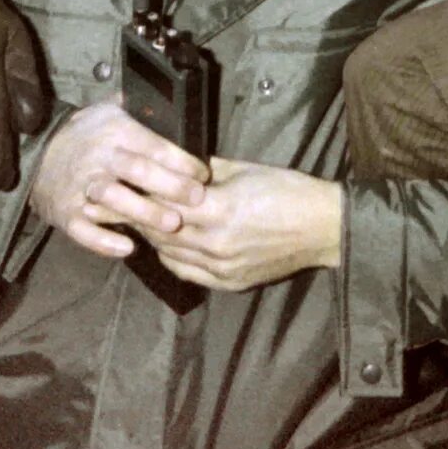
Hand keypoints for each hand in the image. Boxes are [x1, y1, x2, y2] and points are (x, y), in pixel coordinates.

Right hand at [28, 99, 211, 256]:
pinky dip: (103, 241)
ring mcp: (81, 186)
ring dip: (142, 211)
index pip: (153, 144)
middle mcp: (99, 157)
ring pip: (112, 199)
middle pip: (136, 170)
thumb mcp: (110, 109)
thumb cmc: (87, 134)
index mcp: (115, 130)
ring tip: (171, 225)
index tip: (203, 174)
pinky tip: (127, 248)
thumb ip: (139, 105)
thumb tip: (174, 92)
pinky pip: (84, 230)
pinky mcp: (66, 213)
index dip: (181, 160)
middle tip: (197, 199)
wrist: (36, 155)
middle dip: (169, 184)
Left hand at [146, 157, 343, 291]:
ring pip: (170, 255)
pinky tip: (168, 245)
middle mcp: (215, 244)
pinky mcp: (229, 284)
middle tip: (123, 201)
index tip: (127, 182)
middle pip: (161, 232)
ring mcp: (221, 269)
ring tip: (142, 221)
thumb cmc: (288, 190)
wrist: (324, 227)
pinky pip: (187, 273)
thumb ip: (206, 170)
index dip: (142, 192)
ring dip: (154, 238)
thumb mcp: (245, 169)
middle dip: (140, 215)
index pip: (163, 203)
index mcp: (219, 210)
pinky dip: (172, 258)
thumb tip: (177, 165)